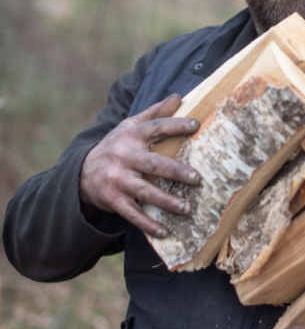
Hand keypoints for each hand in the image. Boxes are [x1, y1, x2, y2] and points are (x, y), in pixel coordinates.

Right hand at [79, 94, 201, 236]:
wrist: (83, 172)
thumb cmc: (117, 146)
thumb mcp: (130, 126)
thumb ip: (155, 113)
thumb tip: (180, 96)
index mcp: (131, 136)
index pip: (155, 128)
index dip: (175, 125)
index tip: (196, 124)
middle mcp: (124, 157)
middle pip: (153, 164)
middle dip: (175, 171)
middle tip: (197, 178)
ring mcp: (118, 180)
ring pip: (144, 192)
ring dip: (166, 201)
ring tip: (186, 208)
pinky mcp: (114, 200)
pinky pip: (132, 214)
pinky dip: (148, 224)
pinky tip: (165, 231)